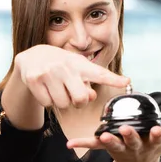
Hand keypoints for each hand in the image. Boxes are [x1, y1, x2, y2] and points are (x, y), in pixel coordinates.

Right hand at [14, 44, 129, 108]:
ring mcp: (48, 72)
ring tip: (58, 88)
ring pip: (63, 104)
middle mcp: (65, 66)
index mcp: (80, 64)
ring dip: (62, 102)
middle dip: (78, 102)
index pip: (100, 73)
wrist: (33, 57)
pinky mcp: (34, 79)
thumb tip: (90, 96)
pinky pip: (47, 104)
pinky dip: (48, 101)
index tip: (127, 81)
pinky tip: (46, 88)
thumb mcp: (77, 70)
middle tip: (72, 93)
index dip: (114, 79)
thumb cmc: (62, 66)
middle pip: (80, 99)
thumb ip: (88, 84)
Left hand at [66, 122, 160, 161]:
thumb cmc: (156, 146)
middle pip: (133, 142)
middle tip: (126, 130)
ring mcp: (121, 148)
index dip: (157, 135)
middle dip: (130, 137)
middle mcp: (136, 147)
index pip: (157, 138)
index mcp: (152, 143)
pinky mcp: (108, 147)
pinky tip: (69, 144)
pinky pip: (94, 146)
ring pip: (114, 145)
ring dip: (108, 141)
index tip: (158, 130)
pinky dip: (82, 144)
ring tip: (102, 137)